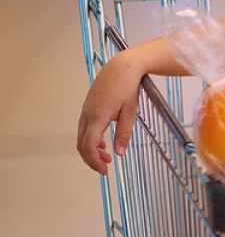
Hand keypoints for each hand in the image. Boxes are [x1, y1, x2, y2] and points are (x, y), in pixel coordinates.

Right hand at [77, 52, 147, 173]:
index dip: (94, 160)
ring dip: (91, 149)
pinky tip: (102, 142)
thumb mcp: (131, 111)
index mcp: (97, 116)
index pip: (89, 145)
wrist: (122, 66)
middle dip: (91, 158)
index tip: (104, 170)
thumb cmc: (128, 85)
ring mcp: (86, 110)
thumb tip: (120, 152)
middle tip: (104, 168)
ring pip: (82, 136)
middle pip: (82, 144)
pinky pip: (84, 127)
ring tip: (105, 156)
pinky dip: (90, 138)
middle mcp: (87, 114)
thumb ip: (124, 133)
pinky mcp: (88, 107)